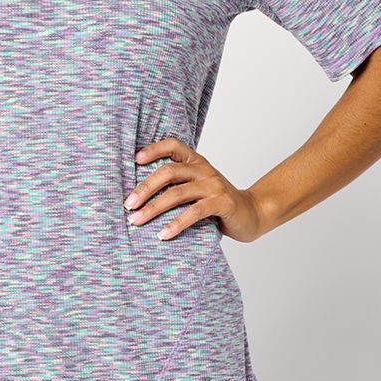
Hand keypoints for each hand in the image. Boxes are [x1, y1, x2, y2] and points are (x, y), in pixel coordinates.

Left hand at [126, 137, 268, 241]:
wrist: (252, 214)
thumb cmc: (218, 204)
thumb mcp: (196, 189)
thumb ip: (177, 186)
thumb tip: (139, 196)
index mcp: (196, 162)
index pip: (173, 145)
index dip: (153, 149)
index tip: (135, 160)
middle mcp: (204, 170)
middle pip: (168, 172)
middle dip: (145, 188)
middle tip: (128, 205)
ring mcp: (214, 185)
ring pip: (177, 193)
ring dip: (153, 208)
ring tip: (137, 221)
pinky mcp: (222, 203)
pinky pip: (194, 211)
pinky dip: (176, 224)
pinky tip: (163, 235)